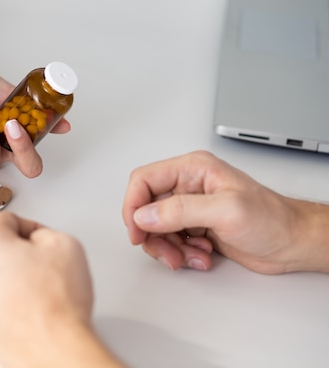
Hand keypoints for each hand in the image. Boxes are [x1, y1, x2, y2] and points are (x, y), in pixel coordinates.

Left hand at [0, 212, 121, 367]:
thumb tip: (40, 241)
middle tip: (46, 264)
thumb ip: (45, 232)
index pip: (5, 219)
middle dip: (21, 253)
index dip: (30, 225)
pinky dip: (14, 303)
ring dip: (17, 279)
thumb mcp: (64, 243)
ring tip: (44, 290)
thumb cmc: (55, 302)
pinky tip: (37, 309)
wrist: (53, 348)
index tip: (41, 236)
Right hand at [122, 150, 328, 273]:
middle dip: (153, 234)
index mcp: (193, 170)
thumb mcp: (226, 211)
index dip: (134, 205)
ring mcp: (192, 208)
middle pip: (147, 208)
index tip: (137, 230)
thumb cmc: (273, 220)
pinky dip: (181, 253)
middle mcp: (188, 186)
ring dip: (168, 248)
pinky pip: (171, 241)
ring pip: (157, 228)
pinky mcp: (196, 227)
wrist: (294, 243)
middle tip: (167, 253)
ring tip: (190, 257)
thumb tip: (145, 214)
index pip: (145, 180)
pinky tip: (201, 256)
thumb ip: (181, 210)